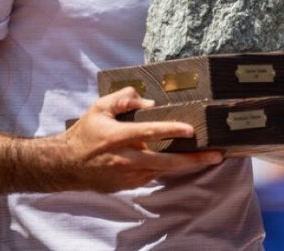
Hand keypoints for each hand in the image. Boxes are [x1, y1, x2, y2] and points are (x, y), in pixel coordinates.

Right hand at [56, 87, 223, 192]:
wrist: (67, 165)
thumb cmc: (86, 133)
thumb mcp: (99, 108)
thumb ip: (124, 99)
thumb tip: (149, 102)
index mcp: (117, 136)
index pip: (149, 132)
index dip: (171, 130)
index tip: (190, 130)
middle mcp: (125, 158)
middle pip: (165, 161)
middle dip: (193, 159)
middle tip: (215, 155)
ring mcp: (127, 175)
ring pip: (163, 170)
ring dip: (185, 165)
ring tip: (208, 158)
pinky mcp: (128, 184)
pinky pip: (152, 175)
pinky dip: (167, 168)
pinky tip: (180, 161)